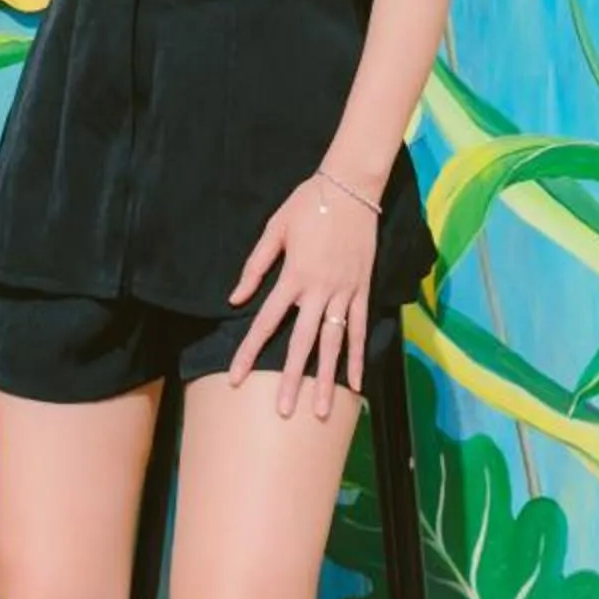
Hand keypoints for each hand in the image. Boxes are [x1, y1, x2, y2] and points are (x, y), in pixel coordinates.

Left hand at [225, 172, 377, 418]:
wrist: (350, 187)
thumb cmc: (308, 203)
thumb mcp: (275, 229)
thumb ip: (256, 265)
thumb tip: (235, 297)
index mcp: (293, 276)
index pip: (266, 321)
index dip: (248, 351)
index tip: (235, 378)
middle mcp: (319, 290)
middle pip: (302, 342)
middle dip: (291, 378)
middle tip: (284, 411)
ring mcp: (344, 291)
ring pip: (334, 343)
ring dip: (328, 378)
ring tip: (322, 410)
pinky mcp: (363, 288)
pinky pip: (361, 328)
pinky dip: (359, 356)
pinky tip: (356, 382)